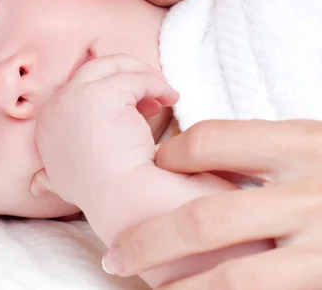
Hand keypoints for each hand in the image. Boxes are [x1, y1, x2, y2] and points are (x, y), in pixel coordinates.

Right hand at [32, 54, 177, 206]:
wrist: (118, 201)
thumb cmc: (102, 196)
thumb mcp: (63, 183)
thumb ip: (49, 178)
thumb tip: (37, 184)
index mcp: (47, 122)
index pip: (80, 88)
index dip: (109, 91)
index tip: (135, 108)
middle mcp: (57, 104)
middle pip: (96, 68)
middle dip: (127, 74)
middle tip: (155, 95)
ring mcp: (77, 96)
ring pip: (115, 66)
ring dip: (144, 76)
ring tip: (166, 96)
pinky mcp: (103, 93)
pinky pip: (136, 78)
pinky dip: (157, 84)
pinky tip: (171, 99)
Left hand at [103, 119, 321, 289]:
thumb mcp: (312, 143)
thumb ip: (261, 150)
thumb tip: (182, 158)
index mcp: (300, 144)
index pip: (209, 141)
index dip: (170, 155)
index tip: (152, 169)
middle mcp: (309, 193)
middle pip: (206, 218)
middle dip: (150, 241)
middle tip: (115, 257)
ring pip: (234, 278)